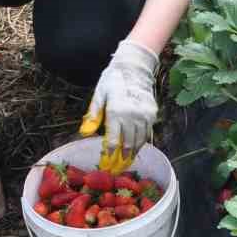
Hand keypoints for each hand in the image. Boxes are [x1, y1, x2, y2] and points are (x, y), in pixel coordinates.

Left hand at [85, 40, 158, 155]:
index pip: (114, 140)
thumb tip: (84, 133)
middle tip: (117, 169)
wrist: (134, 67)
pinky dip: (141, 142)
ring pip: (139, 141)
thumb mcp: (99, 95)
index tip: (107, 164)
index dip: (110, 155)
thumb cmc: (112, 81)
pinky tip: (136, 148)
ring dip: (133, 153)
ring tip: (126, 162)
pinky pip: (147, 133)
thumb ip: (93, 115)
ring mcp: (144, 115)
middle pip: (128, 144)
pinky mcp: (152, 114)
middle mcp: (132, 116)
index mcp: (116, 112)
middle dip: (122, 158)